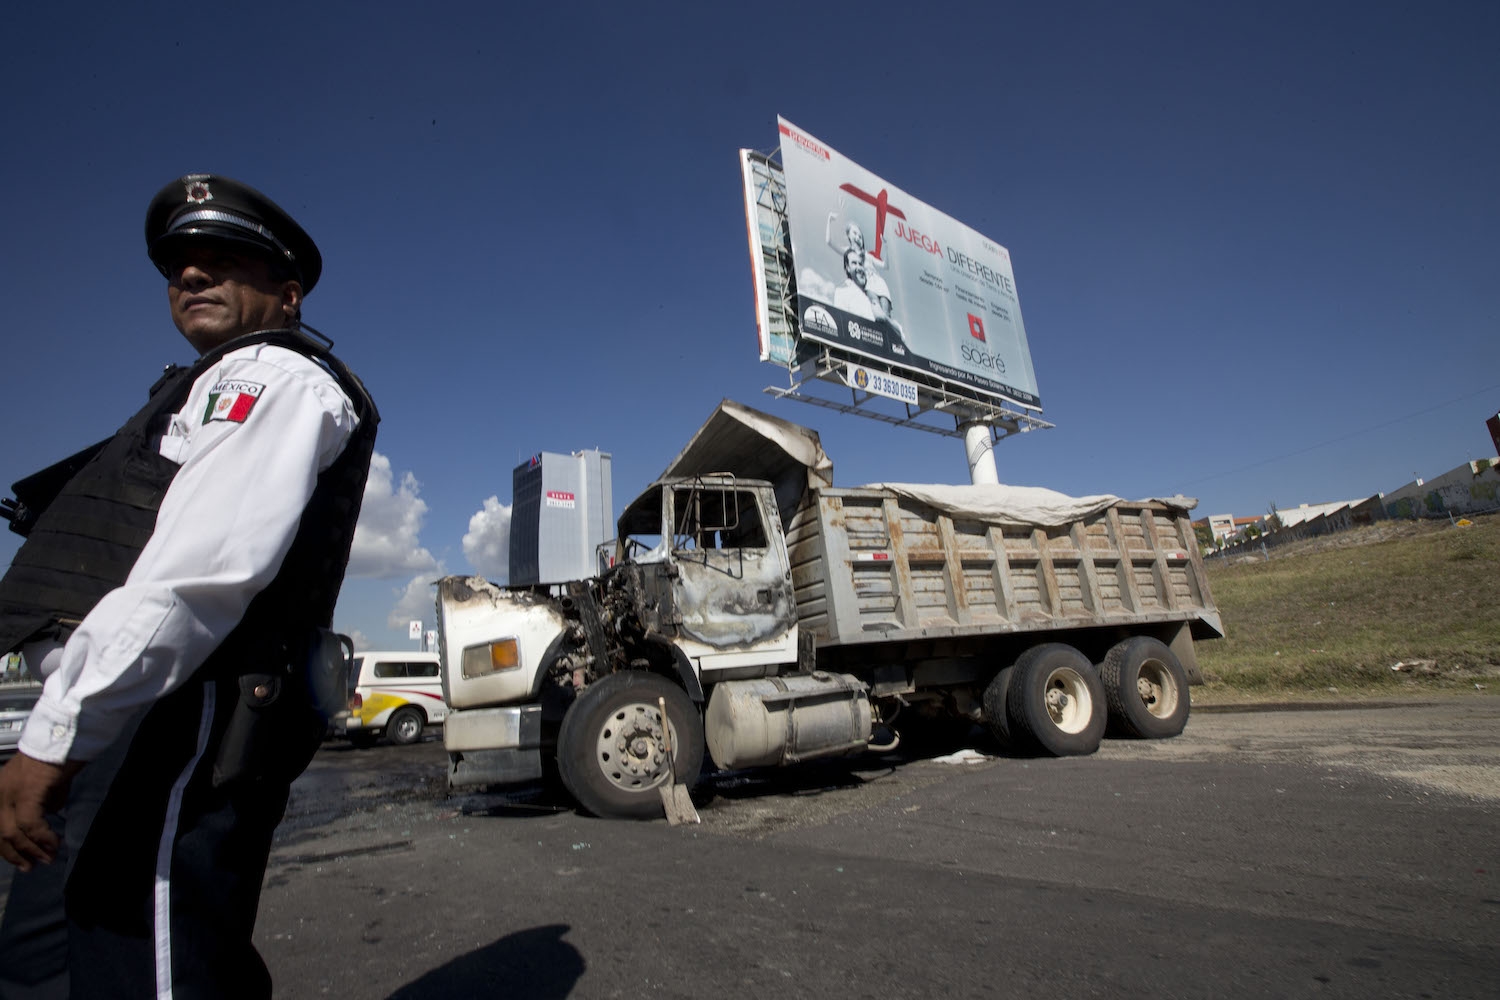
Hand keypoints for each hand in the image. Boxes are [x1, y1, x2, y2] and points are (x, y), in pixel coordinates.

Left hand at [0, 753, 81, 871]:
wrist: (64, 738)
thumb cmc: (57, 757)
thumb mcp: (45, 784)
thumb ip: (43, 802)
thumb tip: (48, 816)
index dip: (7, 848)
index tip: (22, 861)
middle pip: (1, 833)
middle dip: (17, 854)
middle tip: (32, 867)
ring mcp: (10, 793)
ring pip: (13, 833)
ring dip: (32, 849)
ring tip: (47, 858)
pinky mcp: (26, 793)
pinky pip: (31, 824)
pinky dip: (42, 837)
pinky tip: (54, 843)